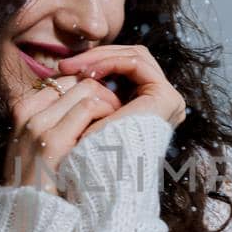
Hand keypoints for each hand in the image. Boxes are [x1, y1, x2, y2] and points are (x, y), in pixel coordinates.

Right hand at [0, 73, 123, 195]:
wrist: (25, 218)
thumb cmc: (41, 185)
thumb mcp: (38, 146)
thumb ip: (54, 123)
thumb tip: (86, 105)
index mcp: (23, 111)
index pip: (64, 80)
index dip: (90, 88)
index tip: (106, 106)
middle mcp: (27, 113)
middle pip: (76, 81)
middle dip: (103, 91)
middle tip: (119, 110)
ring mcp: (37, 126)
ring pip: (86, 89)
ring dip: (109, 100)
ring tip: (119, 119)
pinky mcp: (51, 142)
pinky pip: (88, 107)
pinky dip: (107, 112)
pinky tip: (114, 127)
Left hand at [54, 43, 186, 139]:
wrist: (99, 175)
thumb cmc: (87, 152)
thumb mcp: (87, 114)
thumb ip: (88, 90)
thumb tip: (65, 69)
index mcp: (148, 106)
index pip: (125, 69)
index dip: (95, 63)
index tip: (63, 70)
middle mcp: (162, 103)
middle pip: (130, 60)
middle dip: (96, 58)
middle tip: (65, 65)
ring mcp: (168, 100)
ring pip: (134, 56)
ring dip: (101, 58)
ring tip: (74, 68)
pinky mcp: (166, 98)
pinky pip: (136, 64)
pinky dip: (110, 62)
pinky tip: (88, 72)